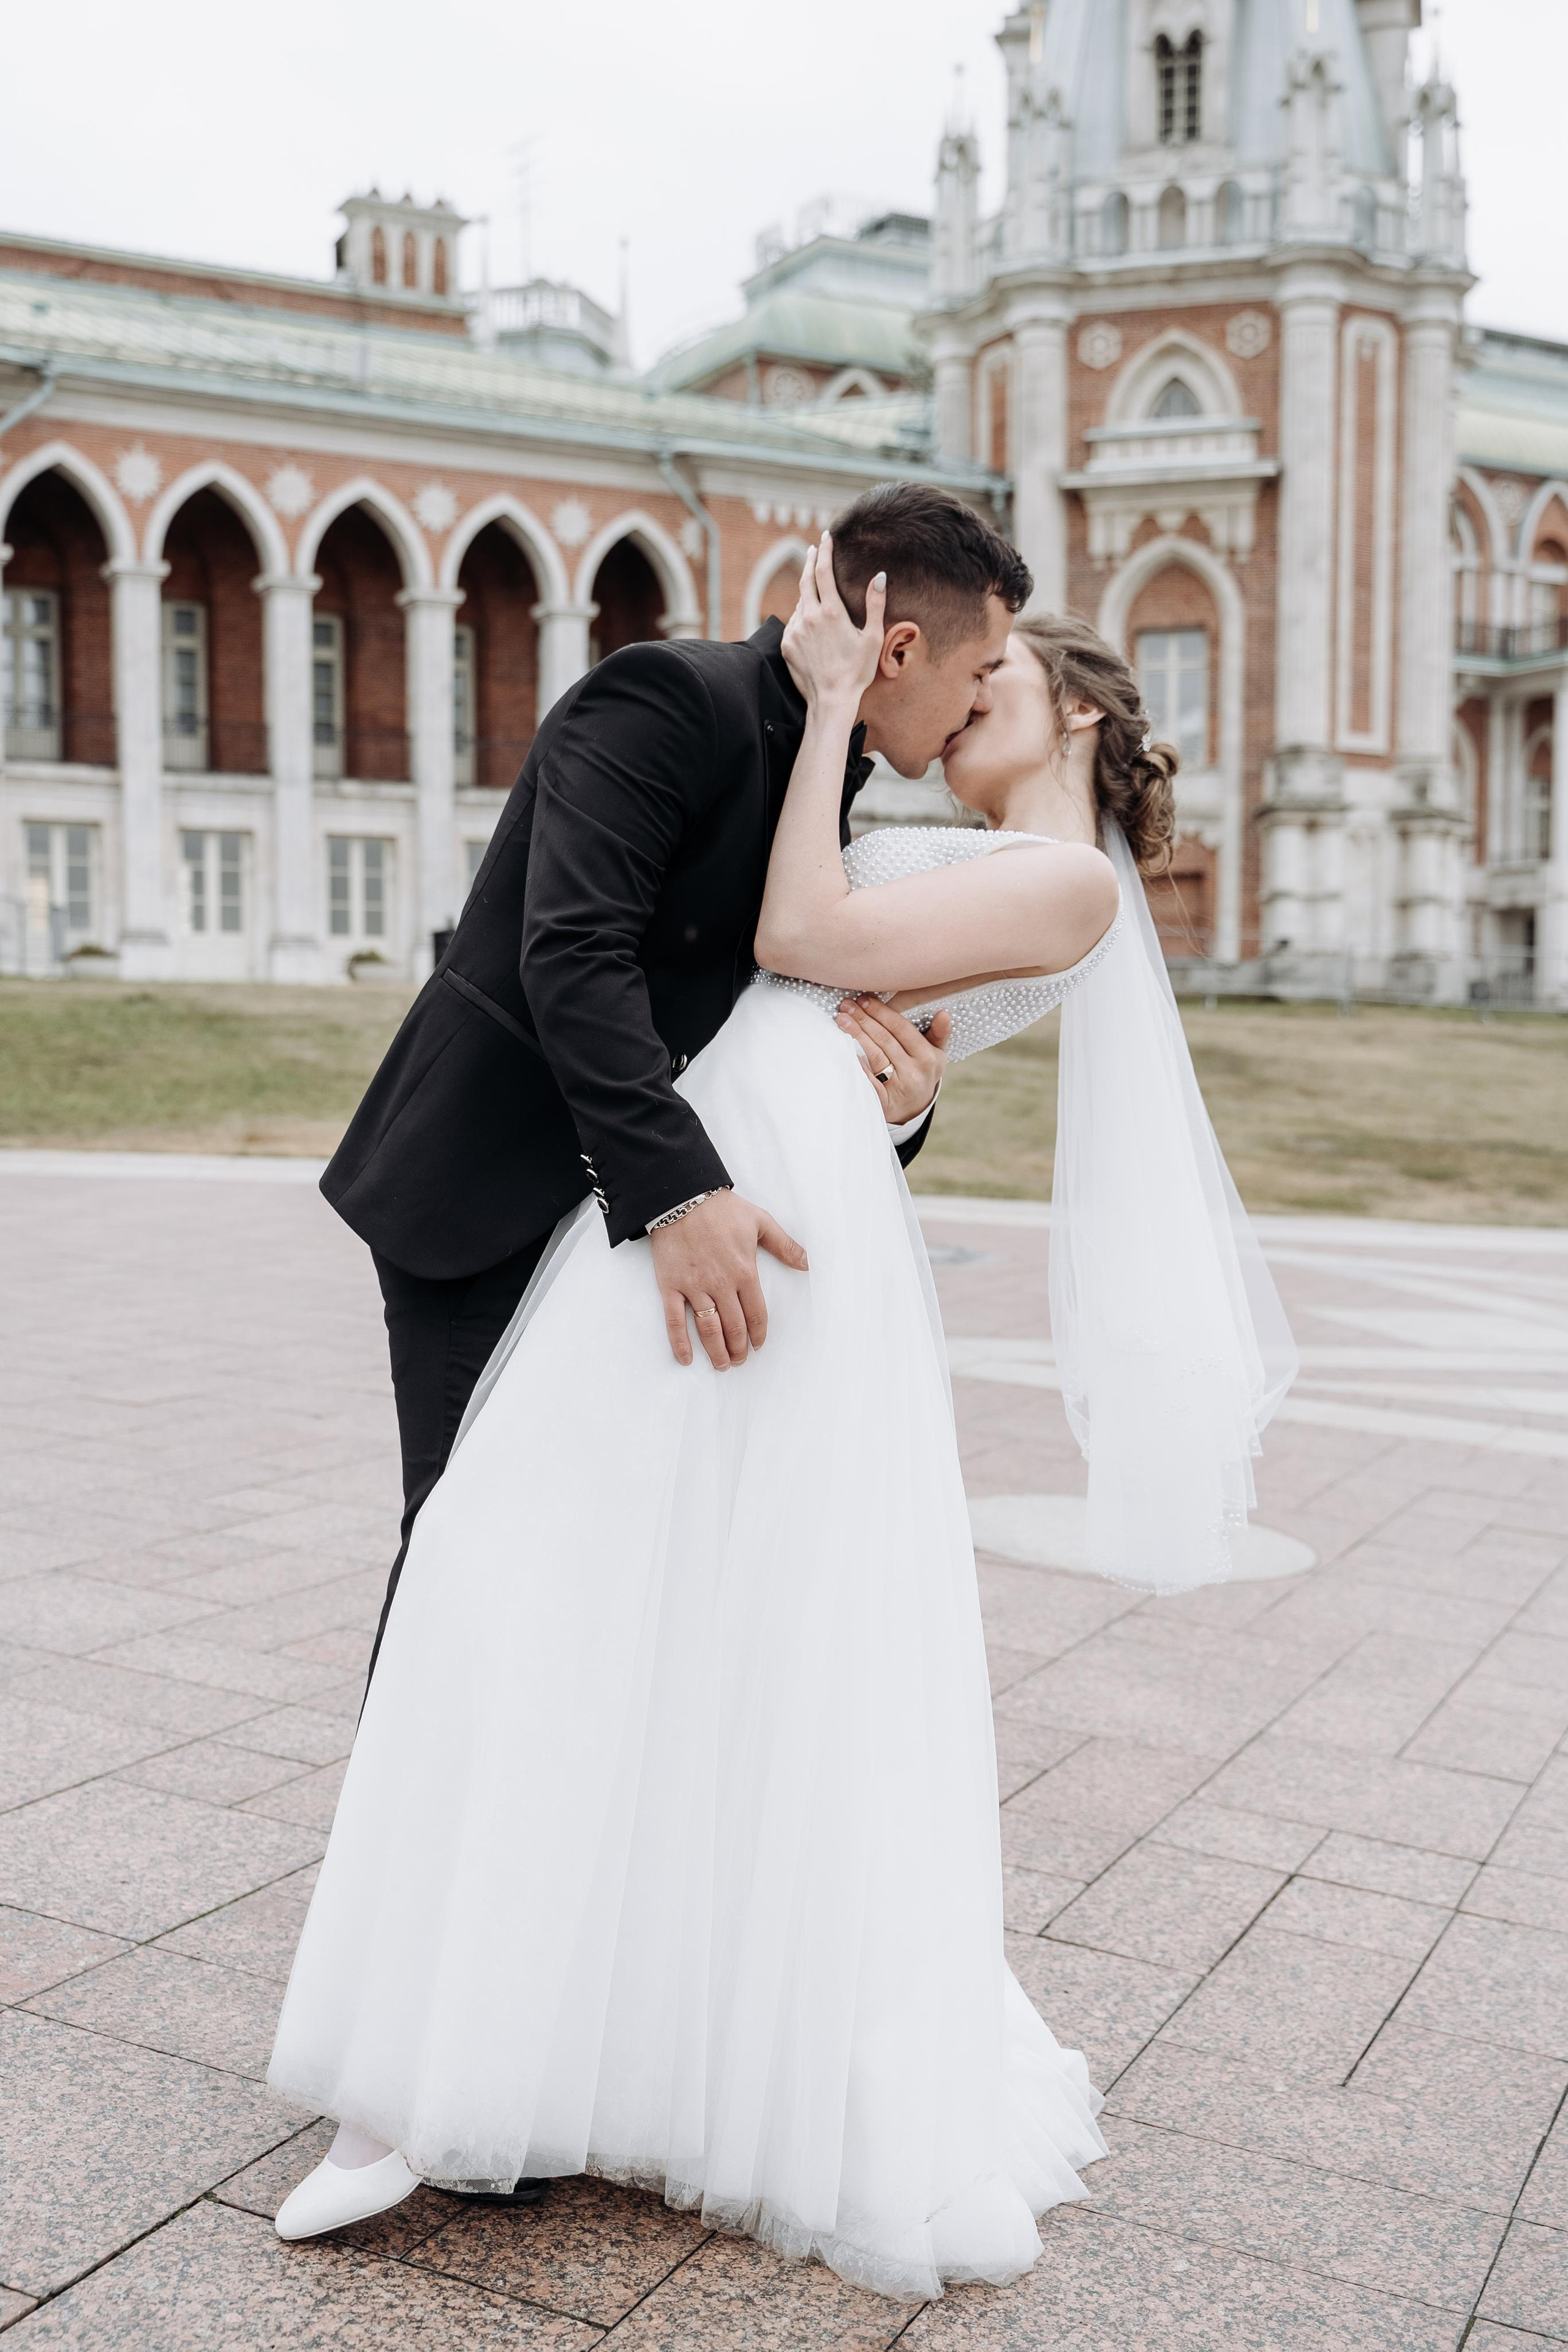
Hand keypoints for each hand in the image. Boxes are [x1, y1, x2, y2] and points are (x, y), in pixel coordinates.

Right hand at [650, 1190, 808, 1369]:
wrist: (682, 1196)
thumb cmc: (722, 1209)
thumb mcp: (760, 1222)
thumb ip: (785, 1246)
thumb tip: (807, 1263)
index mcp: (744, 1271)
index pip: (756, 1313)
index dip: (759, 1334)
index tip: (758, 1345)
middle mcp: (721, 1284)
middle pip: (733, 1326)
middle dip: (739, 1348)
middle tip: (741, 1360)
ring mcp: (694, 1287)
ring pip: (708, 1329)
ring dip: (717, 1351)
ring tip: (722, 1365)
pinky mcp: (670, 1285)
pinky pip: (674, 1320)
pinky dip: (680, 1343)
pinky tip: (686, 1359)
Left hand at [781, 531, 886, 714]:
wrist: (830, 701)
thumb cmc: (856, 672)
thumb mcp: (872, 638)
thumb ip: (875, 604)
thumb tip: (879, 576)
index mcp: (831, 612)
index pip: (824, 572)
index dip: (825, 552)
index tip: (826, 537)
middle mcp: (809, 617)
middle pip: (806, 580)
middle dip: (811, 562)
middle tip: (814, 549)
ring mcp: (795, 630)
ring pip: (800, 603)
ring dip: (808, 596)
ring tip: (819, 598)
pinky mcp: (787, 644)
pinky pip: (794, 623)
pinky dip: (802, 618)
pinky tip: (812, 626)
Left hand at [836, 997, 949, 1126]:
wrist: (914, 1108)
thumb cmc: (923, 1072)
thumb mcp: (937, 1054)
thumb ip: (939, 1032)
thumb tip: (943, 1013)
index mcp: (928, 1057)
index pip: (901, 1029)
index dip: (882, 1013)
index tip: (865, 999)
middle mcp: (914, 1072)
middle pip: (884, 1040)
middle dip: (864, 1019)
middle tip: (847, 1005)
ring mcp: (898, 1087)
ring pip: (874, 1055)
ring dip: (856, 1035)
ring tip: (842, 1019)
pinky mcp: (883, 1100)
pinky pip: (868, 1079)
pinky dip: (857, 1063)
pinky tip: (844, 1049)